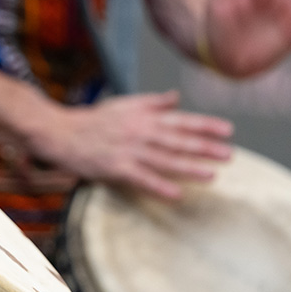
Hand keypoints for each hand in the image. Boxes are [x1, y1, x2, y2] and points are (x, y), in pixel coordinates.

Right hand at [27, 91, 232, 199]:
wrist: (62, 133)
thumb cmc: (94, 119)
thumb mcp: (124, 104)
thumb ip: (152, 102)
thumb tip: (176, 97)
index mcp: (144, 116)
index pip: (181, 120)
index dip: (205, 125)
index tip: (228, 130)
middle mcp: (140, 132)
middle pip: (177, 141)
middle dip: (204, 148)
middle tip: (228, 155)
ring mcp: (128, 151)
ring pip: (164, 160)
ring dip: (188, 168)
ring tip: (211, 175)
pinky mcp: (116, 168)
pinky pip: (142, 179)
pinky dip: (160, 186)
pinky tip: (177, 194)